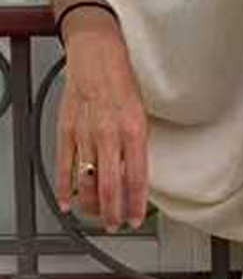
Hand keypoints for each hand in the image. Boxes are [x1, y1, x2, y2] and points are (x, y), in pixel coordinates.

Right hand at [55, 17, 149, 231]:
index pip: (137, 178)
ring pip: (88, 180)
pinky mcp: (66, 130)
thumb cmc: (122, 82)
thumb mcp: (142, 115)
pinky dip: (64, 187)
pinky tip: (67, 202)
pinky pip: (64, 165)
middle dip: (113, 212)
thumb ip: (137, 147)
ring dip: (92, 204)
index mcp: (134, 131)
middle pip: (111, 185)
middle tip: (115, 225)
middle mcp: (110, 134)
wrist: (97, 54)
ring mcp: (85, 134)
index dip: (135, 204)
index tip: (135, 219)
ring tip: (97, 217)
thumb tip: (135, 177)